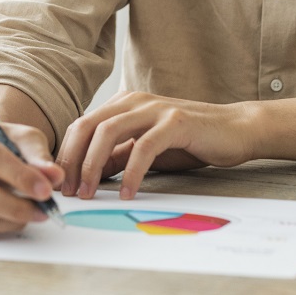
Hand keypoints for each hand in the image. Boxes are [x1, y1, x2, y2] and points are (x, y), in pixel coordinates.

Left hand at [56, 91, 257, 199]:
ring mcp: (154, 109)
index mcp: (123, 104)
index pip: (82, 126)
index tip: (59, 182)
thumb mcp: (146, 148)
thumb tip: (88, 173)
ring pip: (109, 132)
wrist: (236, 129)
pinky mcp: (176, 122)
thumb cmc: (190, 140)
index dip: (67, 154)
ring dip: (93, 165)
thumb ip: (118, 156)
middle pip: (88, 126)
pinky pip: (144, 147)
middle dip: (72, 159)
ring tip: (88, 193)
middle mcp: (134, 101)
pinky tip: (126, 192)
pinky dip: (131, 171)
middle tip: (67, 190)